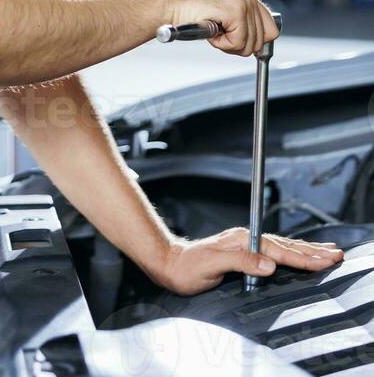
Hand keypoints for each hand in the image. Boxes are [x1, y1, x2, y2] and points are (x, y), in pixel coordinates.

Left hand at [155, 227, 343, 295]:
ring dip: (306, 250)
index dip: (303, 257)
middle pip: (286, 245)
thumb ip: (241, 262)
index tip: (323, 260)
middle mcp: (247, 239)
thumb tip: (270, 264)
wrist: (170, 264)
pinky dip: (291, 254)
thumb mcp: (212, 265)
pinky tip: (298, 255)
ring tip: (326, 251)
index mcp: (243, 240)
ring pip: (283, 247)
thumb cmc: (188, 268)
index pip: (279, 250)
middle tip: (337, 254)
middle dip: (313, 251)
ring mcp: (246, 245)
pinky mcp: (244, 253)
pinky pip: (275, 252)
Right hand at [167, 0, 278, 56]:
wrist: (173, 6)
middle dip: (240, 46)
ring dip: (228, 45)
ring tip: (214, 31)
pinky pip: (238, 42)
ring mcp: (244, 2)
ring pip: (250, 44)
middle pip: (263, 41)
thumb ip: (244, 26)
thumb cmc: (194, 14)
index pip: (271, 29)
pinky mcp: (235, 10)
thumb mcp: (226, 19)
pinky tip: (211, 31)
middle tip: (221, 37)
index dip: (257, 42)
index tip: (242, 44)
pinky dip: (222, 44)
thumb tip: (260, 46)